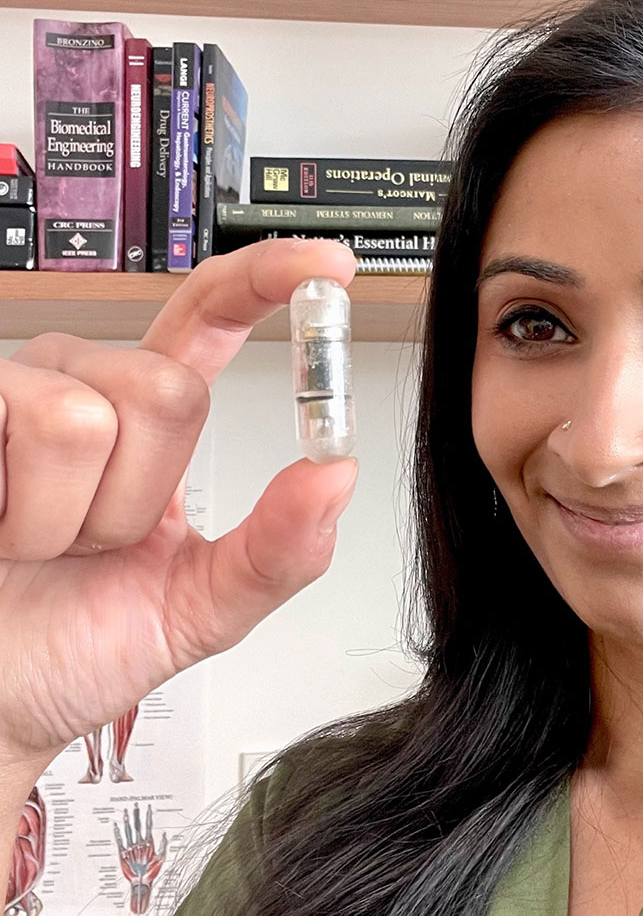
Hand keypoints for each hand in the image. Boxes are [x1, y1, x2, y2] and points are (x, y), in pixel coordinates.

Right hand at [0, 239, 359, 775]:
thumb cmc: (75, 647)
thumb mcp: (197, 609)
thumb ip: (277, 551)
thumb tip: (336, 476)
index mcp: (147, 417)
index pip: (211, 319)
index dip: (267, 281)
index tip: (328, 268)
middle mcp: (82, 385)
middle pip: (168, 389)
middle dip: (141, 495)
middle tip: (94, 543)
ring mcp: (14, 395)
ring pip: (90, 417)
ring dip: (76, 516)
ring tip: (40, 543)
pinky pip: (29, 428)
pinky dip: (26, 513)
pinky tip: (0, 531)